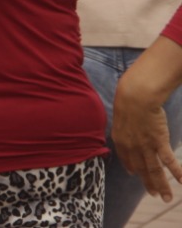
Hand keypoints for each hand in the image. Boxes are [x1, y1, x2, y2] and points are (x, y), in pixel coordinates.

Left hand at [113, 56, 181, 200]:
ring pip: (155, 170)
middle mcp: (132, 147)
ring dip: (162, 185)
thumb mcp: (120, 113)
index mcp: (120, 140)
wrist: (135, 96)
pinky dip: (176, 172)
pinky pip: (169, 161)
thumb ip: (123, 123)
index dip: (131, 167)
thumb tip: (124, 119)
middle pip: (142, 169)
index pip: (126, 159)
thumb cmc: (128, 99)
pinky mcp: (159, 142)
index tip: (135, 174)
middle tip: (154, 194)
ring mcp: (146, 146)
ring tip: (166, 198)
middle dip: (148, 183)